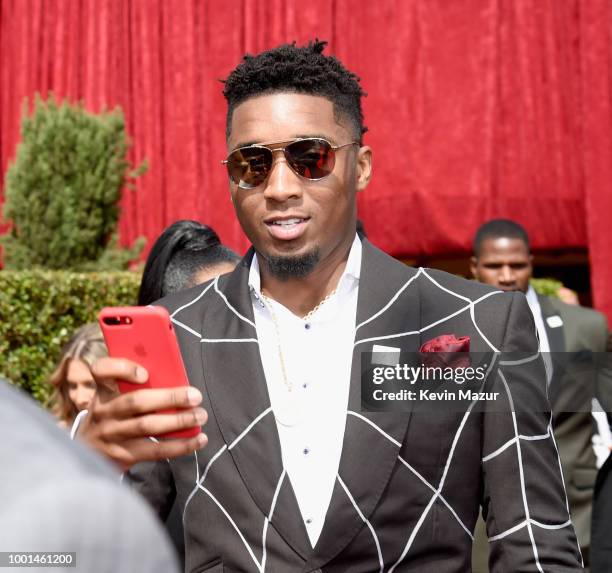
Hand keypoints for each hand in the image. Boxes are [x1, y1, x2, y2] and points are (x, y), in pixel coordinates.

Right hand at [78, 357, 207, 470]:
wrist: (86, 453)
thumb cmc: (112, 416)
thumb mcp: (113, 398)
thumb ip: (133, 386)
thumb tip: (175, 377)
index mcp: (103, 391)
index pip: (102, 370)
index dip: (123, 369)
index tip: (145, 373)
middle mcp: (104, 412)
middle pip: (137, 401)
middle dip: (170, 398)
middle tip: (195, 396)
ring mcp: (112, 435)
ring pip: (148, 426)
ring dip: (179, 421)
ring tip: (200, 415)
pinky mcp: (123, 456)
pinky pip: (155, 450)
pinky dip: (180, 445)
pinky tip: (198, 439)